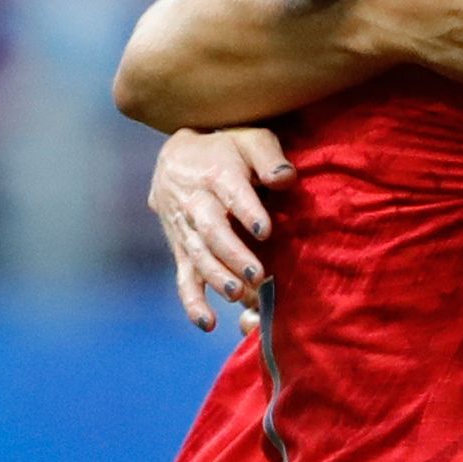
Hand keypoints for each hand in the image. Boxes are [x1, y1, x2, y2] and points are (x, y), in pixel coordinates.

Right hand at [149, 128, 292, 330]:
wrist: (177, 156)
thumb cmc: (227, 147)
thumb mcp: (251, 138)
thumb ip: (269, 156)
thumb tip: (285, 178)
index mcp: (215, 172)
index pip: (230, 193)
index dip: (246, 211)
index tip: (264, 230)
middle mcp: (194, 202)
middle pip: (210, 230)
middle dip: (232, 254)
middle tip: (256, 275)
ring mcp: (183, 228)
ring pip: (196, 255)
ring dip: (216, 277)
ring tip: (236, 295)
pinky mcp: (180, 248)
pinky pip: (183, 276)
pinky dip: (192, 300)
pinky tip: (207, 323)